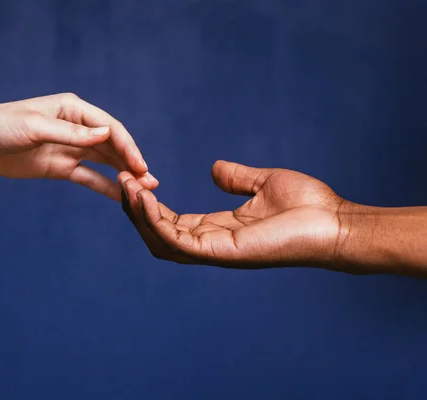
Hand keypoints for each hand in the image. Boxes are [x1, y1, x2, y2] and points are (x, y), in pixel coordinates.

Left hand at [0, 93, 157, 199]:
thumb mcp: (34, 127)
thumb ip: (71, 134)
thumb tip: (108, 134)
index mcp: (72, 110)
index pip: (109, 128)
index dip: (128, 147)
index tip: (141, 167)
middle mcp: (75, 127)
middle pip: (112, 146)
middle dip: (132, 163)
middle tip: (151, 183)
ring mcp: (68, 148)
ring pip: (104, 162)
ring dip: (124, 175)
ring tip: (145, 191)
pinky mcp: (59, 166)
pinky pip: (88, 177)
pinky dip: (105, 186)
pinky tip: (121, 196)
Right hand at [119, 161, 346, 269]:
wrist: (336, 222)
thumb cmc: (309, 206)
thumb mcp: (264, 183)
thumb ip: (237, 179)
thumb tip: (214, 169)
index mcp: (219, 229)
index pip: (172, 223)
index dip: (150, 204)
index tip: (134, 180)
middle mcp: (213, 243)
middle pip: (159, 234)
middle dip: (136, 210)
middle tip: (122, 181)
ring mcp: (216, 250)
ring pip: (161, 241)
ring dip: (139, 215)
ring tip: (127, 186)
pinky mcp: (223, 251)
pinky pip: (178, 241)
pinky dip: (156, 221)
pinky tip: (146, 198)